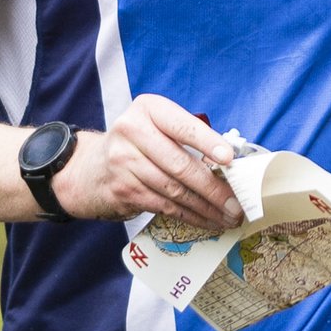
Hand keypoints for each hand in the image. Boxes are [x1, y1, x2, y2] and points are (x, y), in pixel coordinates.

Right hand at [55, 96, 245, 224]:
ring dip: (205, 207)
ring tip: (228, 217)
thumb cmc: (140, 144)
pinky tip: (207, 220)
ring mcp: (124, 162)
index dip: (208, 143)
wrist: (92, 168)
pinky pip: (164, 206)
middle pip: (180, 165)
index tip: (230, 160)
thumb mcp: (158, 126)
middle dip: (213, 188)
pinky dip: (189, 216)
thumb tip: (229, 165)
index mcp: (149, 109)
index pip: (183, 127)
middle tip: (237, 204)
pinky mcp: (123, 189)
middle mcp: (132, 132)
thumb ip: (188, 138)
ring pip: (174, 190)